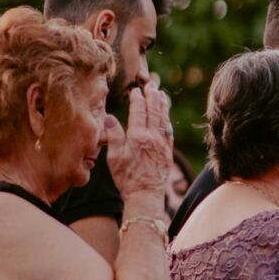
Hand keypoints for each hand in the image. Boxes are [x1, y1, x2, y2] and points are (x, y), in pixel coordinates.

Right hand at [109, 81, 175, 197]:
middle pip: (154, 111)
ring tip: (161, 94)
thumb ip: (113, 135)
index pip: (138, 112)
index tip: (136, 90)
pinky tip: (166, 116)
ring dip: (162, 105)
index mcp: (138, 136)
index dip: (138, 99)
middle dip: (153, 97)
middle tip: (152, 85)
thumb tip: (109, 117)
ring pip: (163, 119)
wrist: (146, 194)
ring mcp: (163, 144)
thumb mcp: (114, 157)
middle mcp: (153, 137)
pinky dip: (167, 120)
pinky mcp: (168, 151)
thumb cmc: (127, 177)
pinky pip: (169, 131)